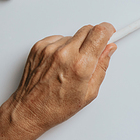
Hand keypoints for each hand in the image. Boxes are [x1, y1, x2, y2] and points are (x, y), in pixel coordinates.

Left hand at [6, 22, 116, 136]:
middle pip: (88, 29)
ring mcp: (50, 49)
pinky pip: (59, 39)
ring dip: (77, 44)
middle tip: (93, 52)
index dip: (108, 30)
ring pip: (73, 35)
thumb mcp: (89, 92)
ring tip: (71, 64)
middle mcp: (64, 53)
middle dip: (94, 37)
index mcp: (80, 65)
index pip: (99, 33)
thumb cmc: (56, 106)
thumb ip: (102, 66)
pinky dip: (62, 47)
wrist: (29, 110)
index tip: (110, 33)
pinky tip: (60, 62)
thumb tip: (109, 50)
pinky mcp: (39, 47)